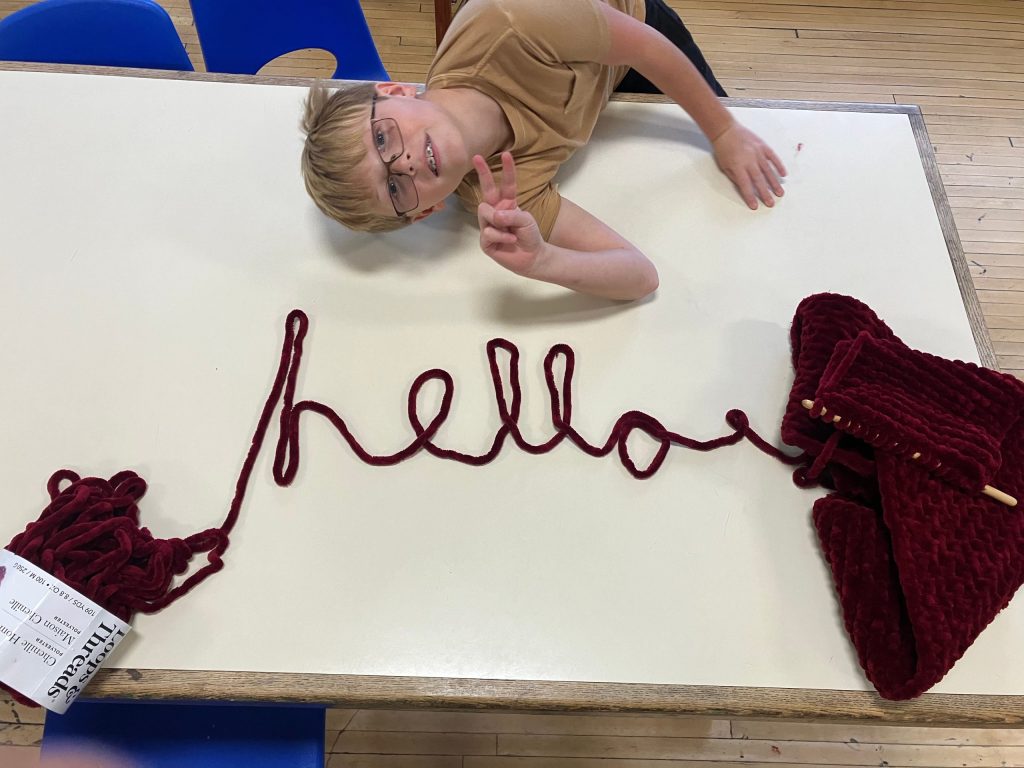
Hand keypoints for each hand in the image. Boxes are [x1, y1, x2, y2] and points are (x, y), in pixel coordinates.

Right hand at [474, 152, 545, 275]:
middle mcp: (495, 212)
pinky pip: (488, 232)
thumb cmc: (530, 236)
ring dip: (499, 220)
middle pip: (486, 190)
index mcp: (507, 204)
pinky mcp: (485, 241)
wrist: (532, 257)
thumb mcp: (526, 220)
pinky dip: (502, 236)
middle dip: (483, 173)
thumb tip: (494, 216)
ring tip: (511, 232)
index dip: (507, 171)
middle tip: (477, 157)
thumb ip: (511, 215)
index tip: (506, 154)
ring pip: (485, 213)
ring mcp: (488, 226)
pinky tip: (510, 241)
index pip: (506, 185)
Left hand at [711, 123, 786, 209]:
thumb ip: (735, 177)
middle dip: (766, 193)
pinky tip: (783, 174)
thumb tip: (745, 187)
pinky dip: (779, 166)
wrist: (725, 130)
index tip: (755, 206)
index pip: (745, 186)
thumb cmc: (723, 148)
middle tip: (771, 203)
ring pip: (768, 171)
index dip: (750, 197)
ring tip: (780, 193)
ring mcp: (758, 153)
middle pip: (759, 180)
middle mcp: (749, 160)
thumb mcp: (724, 166)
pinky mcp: (762, 146)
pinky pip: (773, 157)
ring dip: (775, 183)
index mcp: (738, 167)